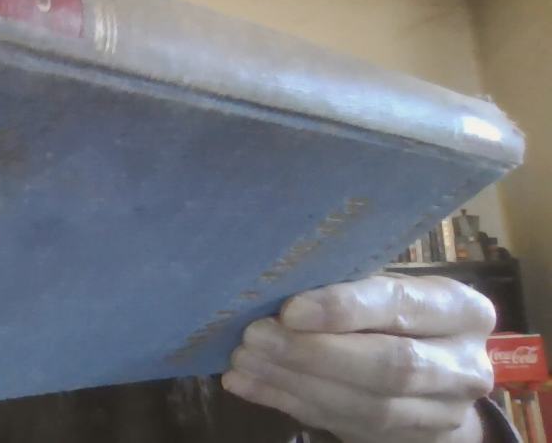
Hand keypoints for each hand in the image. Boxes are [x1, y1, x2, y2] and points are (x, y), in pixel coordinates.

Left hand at [222, 274, 495, 442]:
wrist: (439, 375)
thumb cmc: (397, 313)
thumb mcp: (387, 288)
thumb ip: (347, 286)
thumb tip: (276, 280)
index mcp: (461, 310)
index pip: (399, 306)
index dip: (343, 309)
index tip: (289, 310)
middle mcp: (463, 365)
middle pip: (387, 365)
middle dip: (311, 352)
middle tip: (254, 337)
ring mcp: (441, 411)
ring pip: (364, 403)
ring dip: (293, 382)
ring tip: (243, 361)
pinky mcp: (408, 439)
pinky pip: (341, 423)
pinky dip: (287, 402)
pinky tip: (247, 384)